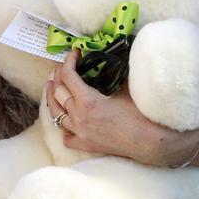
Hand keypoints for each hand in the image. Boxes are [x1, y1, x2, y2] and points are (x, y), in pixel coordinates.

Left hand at [46, 51, 176, 164]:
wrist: (147, 142)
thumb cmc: (140, 115)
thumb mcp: (127, 88)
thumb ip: (116, 73)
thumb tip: (115, 59)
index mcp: (88, 100)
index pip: (68, 76)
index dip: (68, 61)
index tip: (74, 53)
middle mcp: (78, 116)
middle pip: (58, 92)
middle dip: (58, 75)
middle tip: (63, 66)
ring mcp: (79, 132)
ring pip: (55, 113)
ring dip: (52, 97)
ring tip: (51, 87)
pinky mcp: (84, 144)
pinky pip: (66, 136)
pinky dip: (64, 126)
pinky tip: (66, 120)